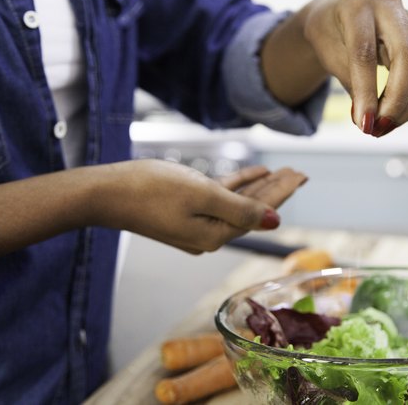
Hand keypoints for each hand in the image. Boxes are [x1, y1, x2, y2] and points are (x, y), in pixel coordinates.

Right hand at [97, 161, 306, 254]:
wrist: (106, 194)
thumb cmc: (151, 190)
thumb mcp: (202, 196)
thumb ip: (240, 209)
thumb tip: (274, 221)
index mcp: (216, 235)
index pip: (259, 214)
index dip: (282, 193)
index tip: (302, 177)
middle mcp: (209, 234)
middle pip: (252, 209)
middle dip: (276, 190)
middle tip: (299, 173)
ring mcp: (196, 223)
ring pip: (238, 202)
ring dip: (259, 187)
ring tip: (282, 171)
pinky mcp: (184, 210)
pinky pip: (219, 196)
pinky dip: (236, 184)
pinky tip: (253, 173)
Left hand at [261, 0, 407, 136]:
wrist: (336, 15)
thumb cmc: (328, 34)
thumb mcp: (328, 55)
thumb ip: (350, 82)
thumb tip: (369, 119)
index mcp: (357, 4)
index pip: (365, 52)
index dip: (367, 91)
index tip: (364, 124)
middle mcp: (389, 5)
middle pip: (407, 57)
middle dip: (396, 101)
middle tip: (379, 129)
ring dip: (406, 106)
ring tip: (384, 127)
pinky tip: (393, 115)